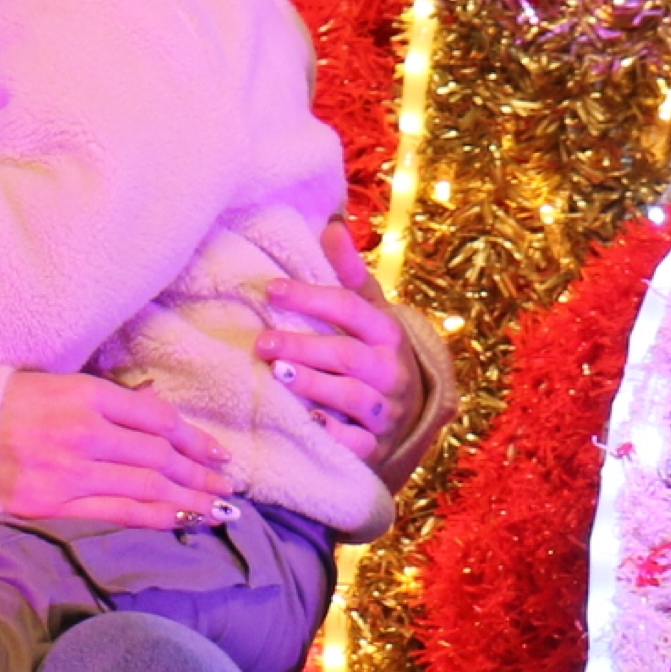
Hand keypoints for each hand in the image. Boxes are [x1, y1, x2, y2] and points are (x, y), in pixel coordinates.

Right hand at [0, 370, 231, 530]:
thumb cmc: (1, 405)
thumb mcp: (55, 385)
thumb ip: (106, 398)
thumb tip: (155, 405)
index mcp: (84, 394)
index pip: (156, 419)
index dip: (194, 438)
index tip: (217, 452)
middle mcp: (82, 432)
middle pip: (159, 456)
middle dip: (199, 473)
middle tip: (226, 486)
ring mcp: (68, 472)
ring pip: (145, 487)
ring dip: (187, 499)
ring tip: (215, 509)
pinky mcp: (51, 506)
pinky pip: (116, 513)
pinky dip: (153, 518)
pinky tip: (179, 522)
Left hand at [261, 220, 444, 453]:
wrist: (408, 413)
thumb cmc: (376, 352)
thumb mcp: (370, 311)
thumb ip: (350, 273)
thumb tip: (333, 225)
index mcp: (388, 333)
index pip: (350, 308)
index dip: (311, 298)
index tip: (271, 290)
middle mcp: (391, 372)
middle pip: (348, 356)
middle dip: (305, 347)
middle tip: (262, 342)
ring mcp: (385, 411)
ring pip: (352, 398)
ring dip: (314, 385)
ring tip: (277, 375)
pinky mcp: (375, 446)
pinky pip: (355, 443)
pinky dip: (331, 434)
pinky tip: (305, 421)